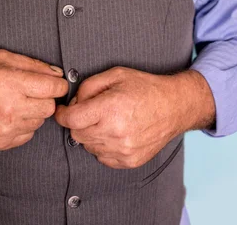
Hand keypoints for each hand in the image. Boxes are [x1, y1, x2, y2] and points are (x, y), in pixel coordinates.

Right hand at [0, 49, 67, 150]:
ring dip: (34, 111)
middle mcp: (8, 108)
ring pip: (40, 121)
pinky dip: (24, 124)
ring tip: (17, 102)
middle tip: (33, 91)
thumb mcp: (2, 57)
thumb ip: (33, 64)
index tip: (55, 83)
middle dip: (46, 97)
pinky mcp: (0, 143)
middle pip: (50, 107)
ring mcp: (4, 128)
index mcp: (9, 82)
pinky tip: (10, 114)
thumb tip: (58, 74)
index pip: (53, 88)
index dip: (58, 84)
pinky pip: (28, 135)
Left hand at [54, 66, 185, 168]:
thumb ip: (88, 86)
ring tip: (106, 120)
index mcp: (110, 108)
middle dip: (78, 122)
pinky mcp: (129, 161)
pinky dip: (102, 146)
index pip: (71, 120)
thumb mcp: (115, 74)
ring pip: (88, 146)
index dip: (62, 115)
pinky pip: (102, 157)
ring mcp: (123, 149)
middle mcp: (115, 132)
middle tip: (90, 110)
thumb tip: (74, 102)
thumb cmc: (145, 88)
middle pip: (77, 134)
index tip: (62, 111)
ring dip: (91, 134)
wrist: (174, 106)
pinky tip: (114, 132)